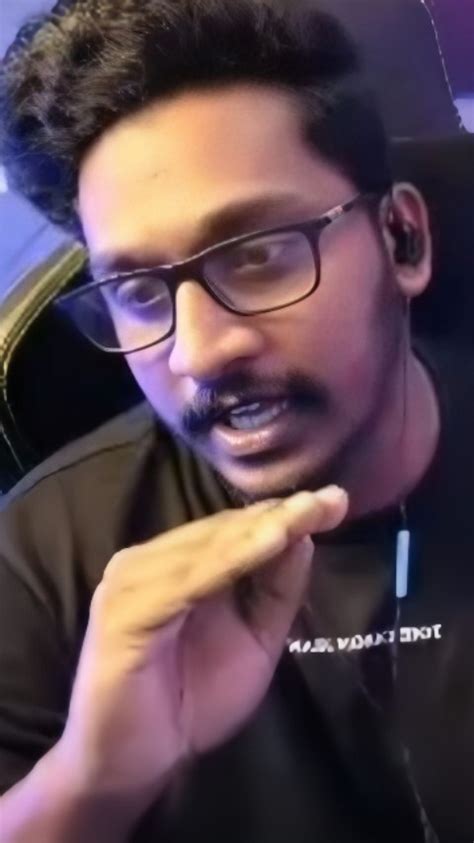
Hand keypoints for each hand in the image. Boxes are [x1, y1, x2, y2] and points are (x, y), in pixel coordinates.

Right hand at [58, 486, 347, 805]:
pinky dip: (227, 561)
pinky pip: (183, 582)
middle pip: (222, 530)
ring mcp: (131, 582)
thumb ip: (274, 592)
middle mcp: (148, 562)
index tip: (336, 502)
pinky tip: (268, 544)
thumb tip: (304, 536)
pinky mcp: (123, 613)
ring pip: (206, 549)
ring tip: (306, 513)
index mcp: (176, 565)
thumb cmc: (192, 701)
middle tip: (332, 500)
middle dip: (280, 515)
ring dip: (259, 531)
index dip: (285, 513)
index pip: (234, 530)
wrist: (132, 764)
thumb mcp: (254, 641)